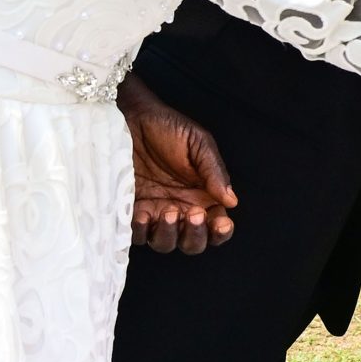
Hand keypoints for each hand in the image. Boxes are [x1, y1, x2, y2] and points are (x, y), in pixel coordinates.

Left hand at [122, 73, 237, 254]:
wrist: (129, 118)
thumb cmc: (166, 127)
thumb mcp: (198, 143)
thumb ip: (215, 172)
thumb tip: (232, 201)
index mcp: (202, 195)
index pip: (217, 225)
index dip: (221, 232)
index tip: (220, 223)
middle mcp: (180, 209)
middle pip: (192, 243)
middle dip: (195, 236)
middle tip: (193, 214)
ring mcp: (154, 212)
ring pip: (165, 243)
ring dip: (169, 235)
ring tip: (169, 212)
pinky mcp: (129, 211)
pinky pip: (136, 235)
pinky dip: (142, 231)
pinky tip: (144, 213)